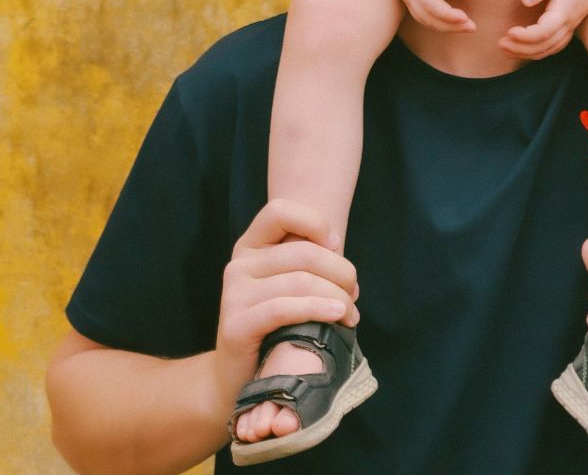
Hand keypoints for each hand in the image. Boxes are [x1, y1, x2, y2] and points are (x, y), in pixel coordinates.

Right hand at [215, 200, 360, 397]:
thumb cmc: (276, 327)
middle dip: (340, 272)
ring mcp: (234, 294)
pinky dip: (317, 309)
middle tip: (354, 294)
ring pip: (299, 281)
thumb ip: (309, 266)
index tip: (336, 245)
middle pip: (302, 252)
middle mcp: (239, 265)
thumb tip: (344, 263)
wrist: (238, 377)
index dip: (314, 222)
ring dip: (337, 297)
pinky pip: (284, 309)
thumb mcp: (289, 286)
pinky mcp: (236, 324)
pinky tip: (337, 316)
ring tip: (350, 314)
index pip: (280, 211)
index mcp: (251, 246)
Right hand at [359, 0, 472, 33]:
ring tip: (465, 26)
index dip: (448, 15)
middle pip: (428, 18)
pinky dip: (435, 21)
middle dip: (450, 26)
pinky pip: (419, 13)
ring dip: (444, 26)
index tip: (466, 18)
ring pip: (423, 18)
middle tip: (473, 27)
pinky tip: (449, 20)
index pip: (431, 4)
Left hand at [502, 0, 587, 58]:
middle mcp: (570, 22)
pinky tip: (523, 47)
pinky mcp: (570, 23)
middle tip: (499, 43)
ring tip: (505, 48)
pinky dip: (538, 50)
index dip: (525, 36)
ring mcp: (571, 25)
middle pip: (545, 46)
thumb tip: (525, 1)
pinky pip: (554, 45)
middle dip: (521, 48)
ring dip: (527, 52)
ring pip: (550, 49)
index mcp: (566, 9)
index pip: (544, 32)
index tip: (508, 32)